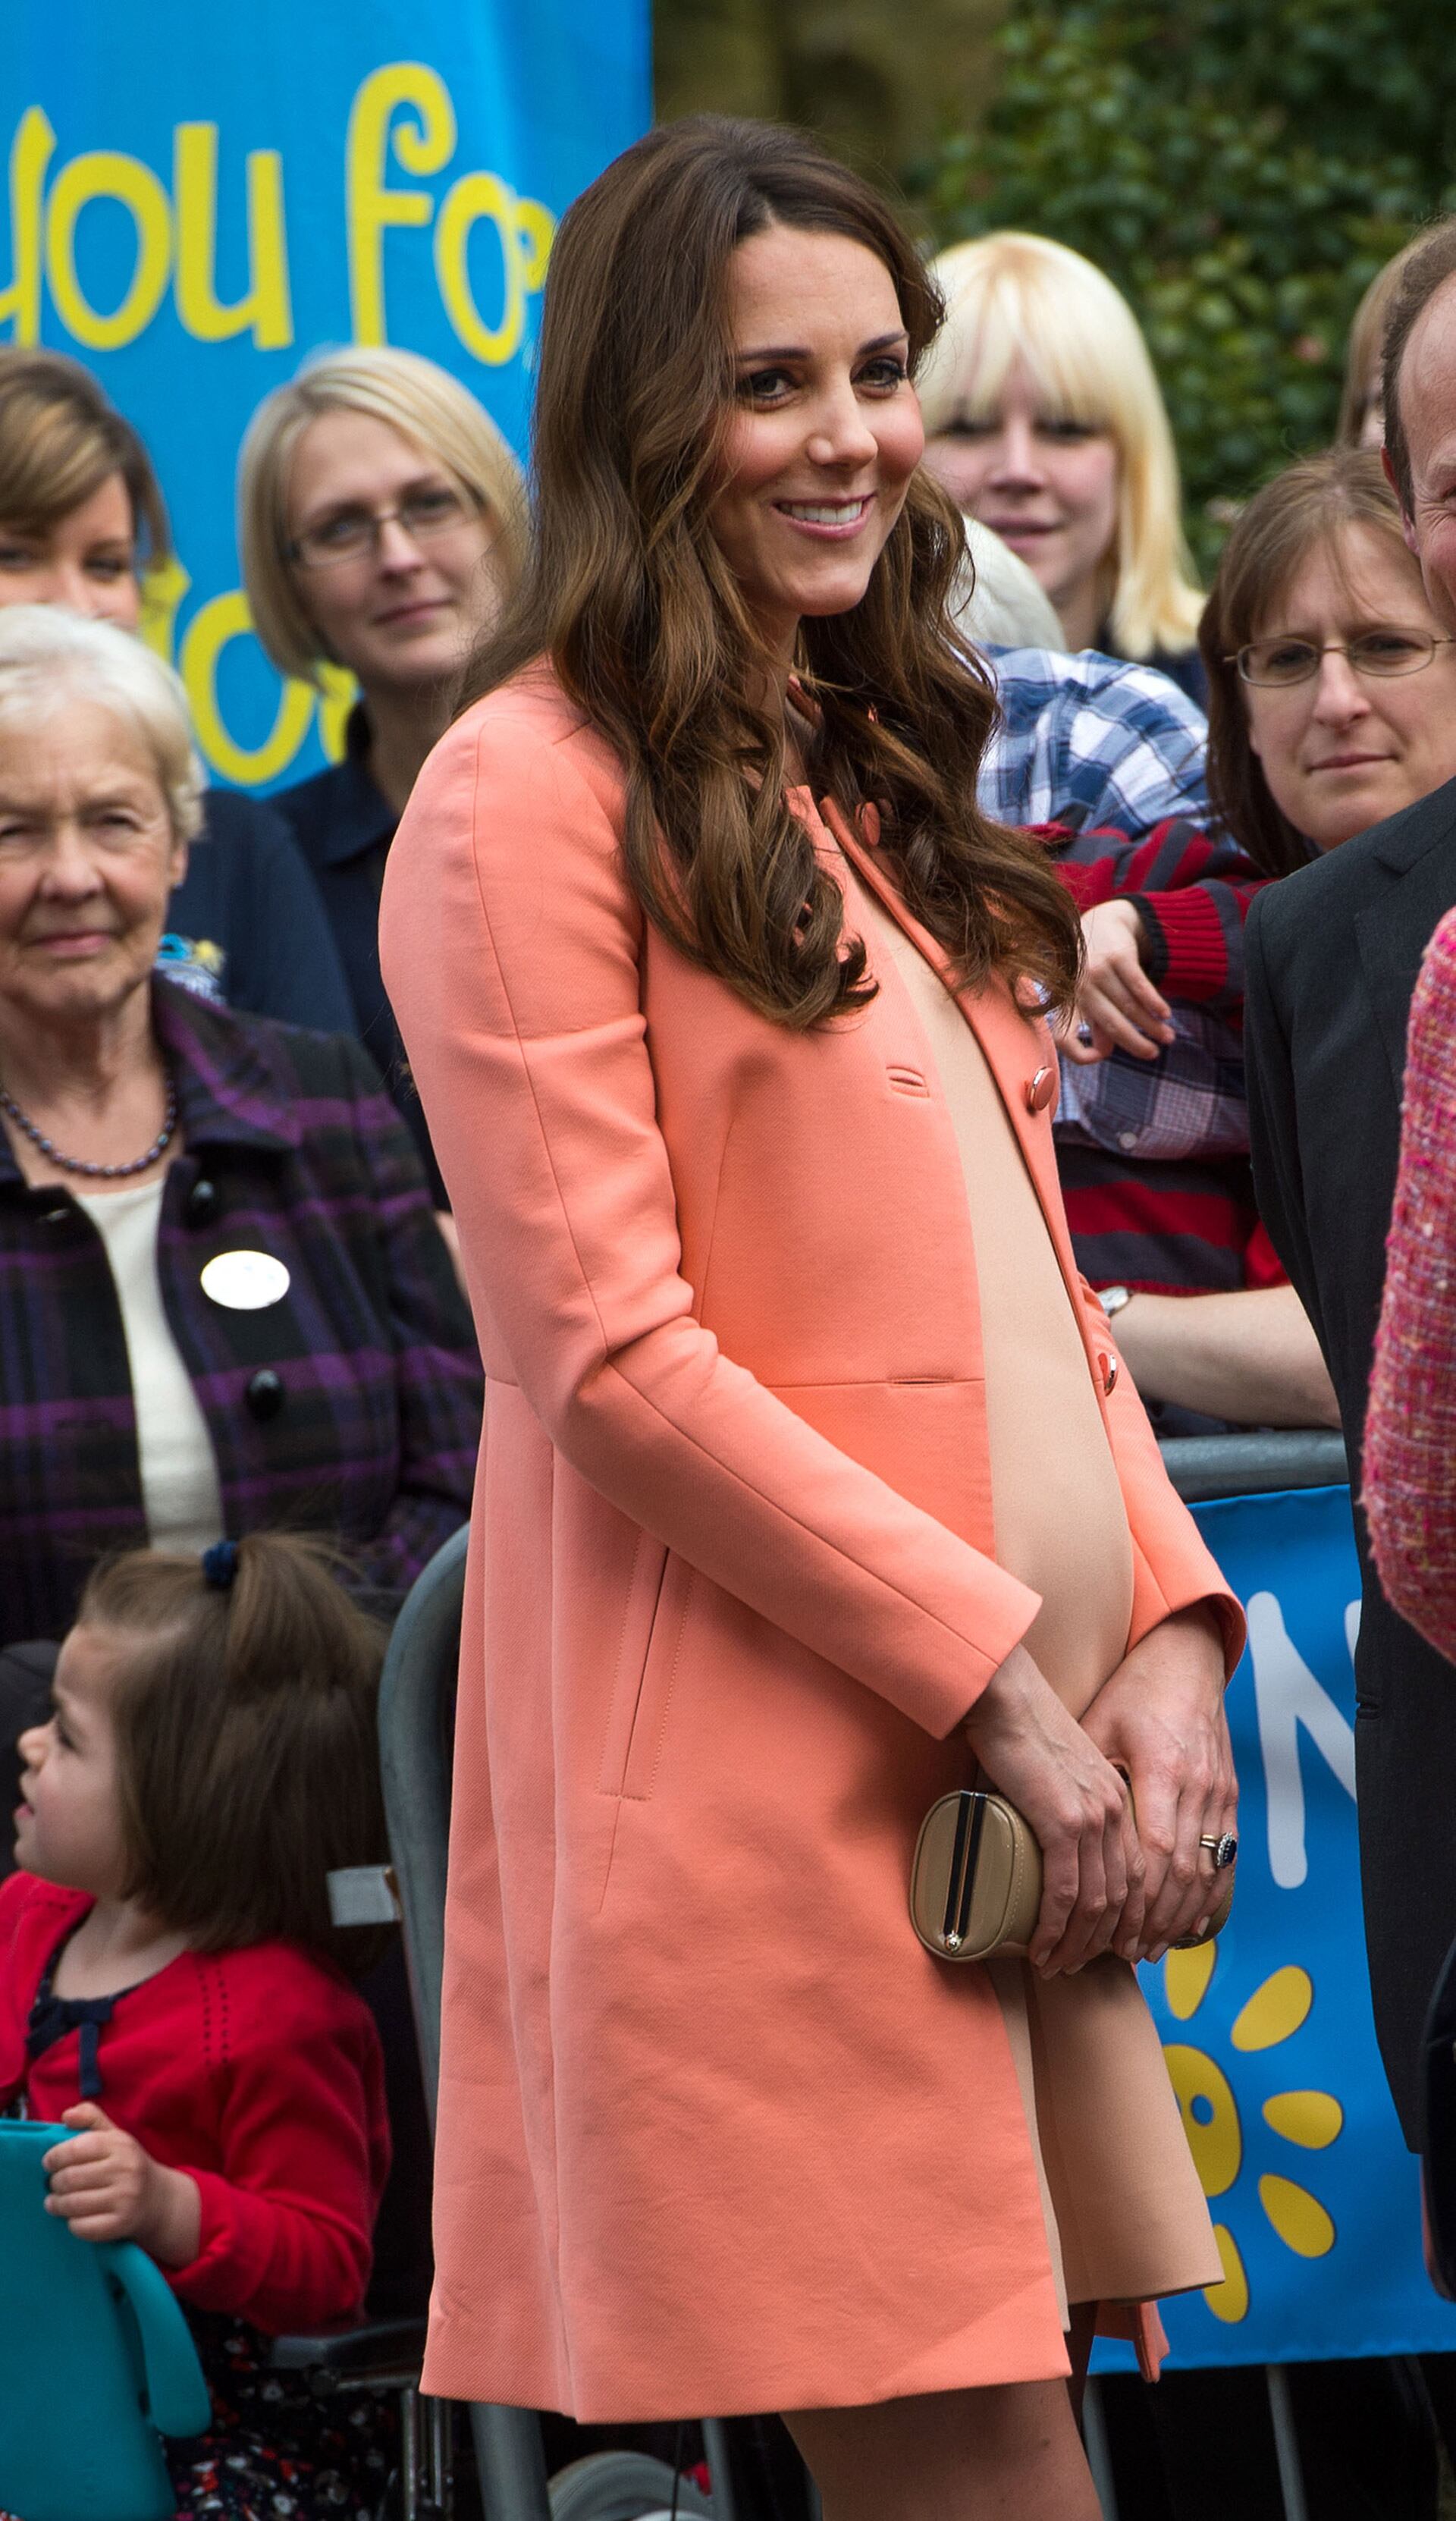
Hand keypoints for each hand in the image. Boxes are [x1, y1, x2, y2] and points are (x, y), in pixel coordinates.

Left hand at [44, 2104, 200, 2266]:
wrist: (159, 2199)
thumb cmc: (128, 2164)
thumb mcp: (115, 2136)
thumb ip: (91, 2117)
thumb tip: (66, 2115)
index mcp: (121, 2144)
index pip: (76, 2148)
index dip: (55, 2157)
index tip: (48, 2163)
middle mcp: (125, 2170)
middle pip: (71, 2178)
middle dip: (53, 2183)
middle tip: (53, 2185)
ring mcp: (125, 2199)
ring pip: (73, 2204)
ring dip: (56, 2205)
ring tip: (54, 2202)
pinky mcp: (120, 2224)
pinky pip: (82, 2227)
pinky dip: (72, 2223)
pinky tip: (73, 2217)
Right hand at [964, 1641, 1145, 1975]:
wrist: (1002, 1695)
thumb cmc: (1016, 1728)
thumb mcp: (1056, 1770)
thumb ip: (1062, 1802)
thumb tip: (1041, 1835)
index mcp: (1117, 1799)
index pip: (1134, 1874)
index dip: (1124, 1918)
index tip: (1104, 1946)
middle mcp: (1114, 1812)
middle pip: (1122, 1897)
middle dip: (1102, 1942)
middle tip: (1076, 1967)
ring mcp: (1092, 1818)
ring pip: (1096, 1903)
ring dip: (1076, 1943)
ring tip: (1055, 1966)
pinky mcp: (1063, 1822)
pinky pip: (1065, 1892)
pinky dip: (1054, 1926)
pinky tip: (1041, 1946)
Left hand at [1060, 901, 1174, 1064]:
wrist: (1100, 921)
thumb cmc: (1092, 968)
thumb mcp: (1087, 995)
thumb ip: (1095, 1023)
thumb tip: (1104, 1053)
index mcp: (1066, 1002)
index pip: (1064, 1037)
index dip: (1079, 1054)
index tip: (1100, 1059)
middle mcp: (1078, 988)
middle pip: (1110, 1024)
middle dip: (1135, 1043)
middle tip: (1154, 1055)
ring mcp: (1097, 970)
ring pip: (1129, 1007)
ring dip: (1152, 1026)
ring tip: (1168, 1036)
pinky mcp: (1116, 956)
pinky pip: (1139, 986)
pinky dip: (1154, 1002)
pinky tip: (1165, 1014)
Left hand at [1081, 1604, 1234, 1960]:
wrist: (1186, 1660)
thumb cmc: (1132, 1692)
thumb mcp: (1099, 1724)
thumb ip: (1085, 1776)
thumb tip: (1041, 1826)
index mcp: (1161, 1767)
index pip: (1152, 1852)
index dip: (1131, 1900)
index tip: (1104, 1930)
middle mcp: (1198, 1785)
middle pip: (1179, 1873)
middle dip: (1150, 1921)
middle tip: (1119, 1955)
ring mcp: (1219, 1793)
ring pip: (1205, 1872)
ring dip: (1178, 1917)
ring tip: (1148, 1949)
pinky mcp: (1230, 1796)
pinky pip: (1226, 1859)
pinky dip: (1209, 1897)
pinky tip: (1189, 1925)